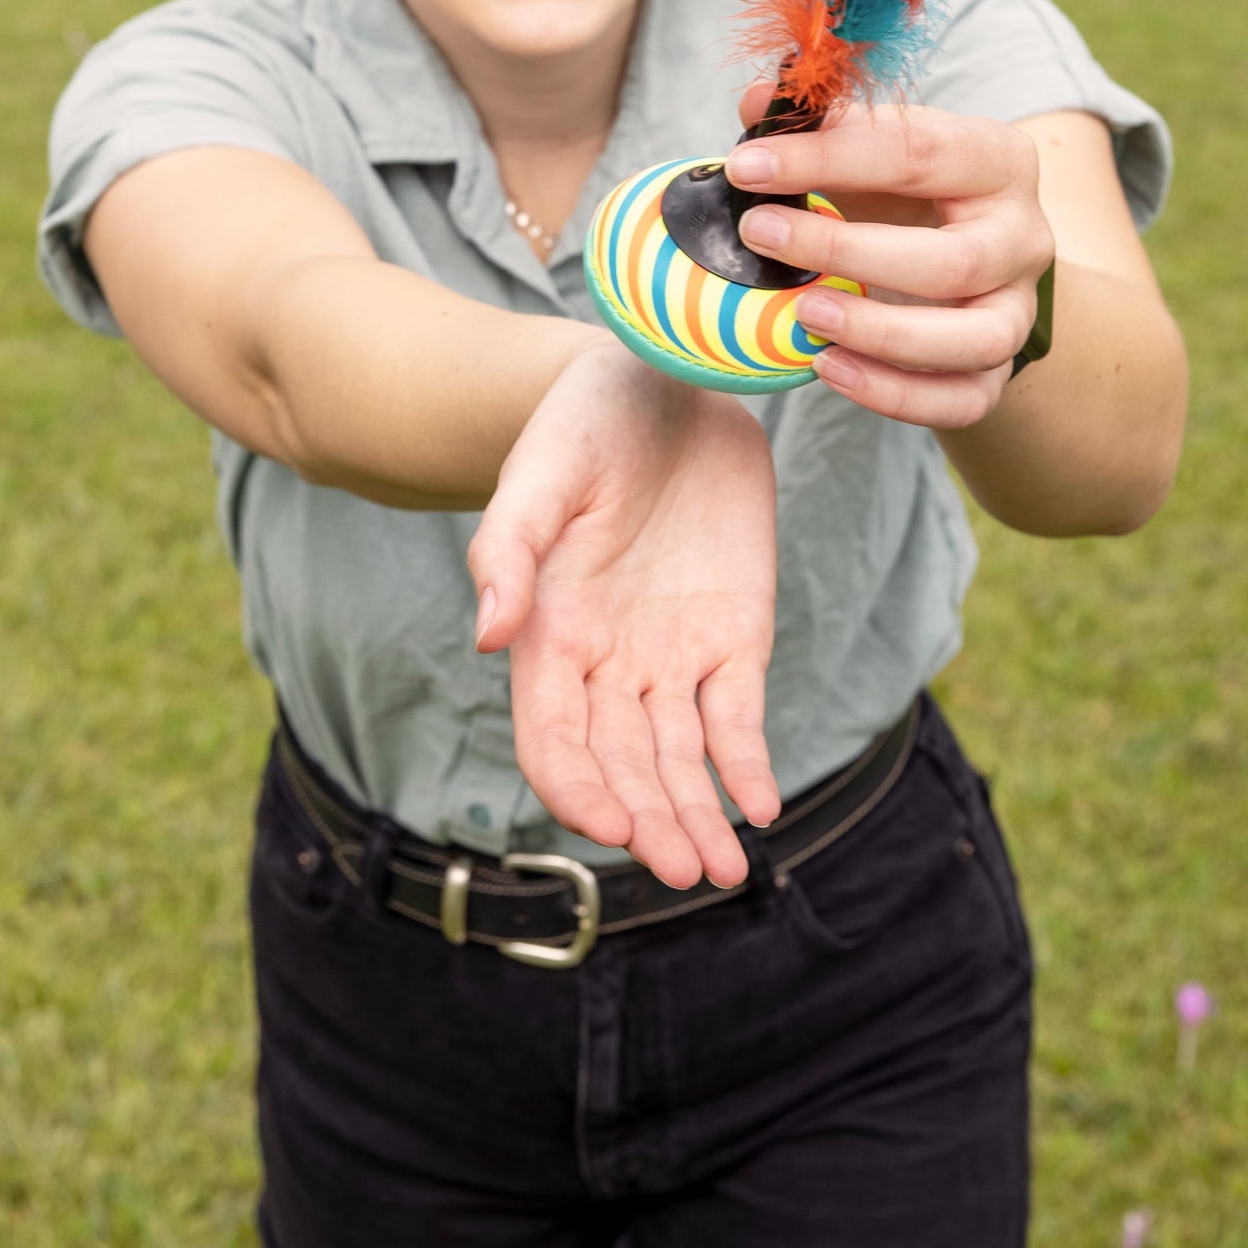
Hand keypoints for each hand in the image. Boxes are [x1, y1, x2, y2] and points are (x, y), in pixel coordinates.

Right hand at [468, 341, 779, 888]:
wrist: (671, 373)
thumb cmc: (587, 419)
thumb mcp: (543, 471)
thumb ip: (509, 549)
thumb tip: (485, 637)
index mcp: (550, 633)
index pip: (553, 740)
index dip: (577, 789)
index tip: (611, 825)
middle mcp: (607, 661)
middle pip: (622, 766)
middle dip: (651, 824)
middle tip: (688, 872)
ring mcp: (673, 654)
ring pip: (681, 760)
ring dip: (697, 818)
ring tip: (725, 874)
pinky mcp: (735, 636)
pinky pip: (739, 719)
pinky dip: (747, 767)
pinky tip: (762, 807)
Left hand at [726, 92, 1054, 430]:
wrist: (972, 261)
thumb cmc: (909, 193)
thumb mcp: (874, 148)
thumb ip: (819, 126)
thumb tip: (758, 104)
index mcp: (996, 161)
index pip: (917, 153)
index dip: (827, 156)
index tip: (747, 165)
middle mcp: (1023, 238)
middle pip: (955, 260)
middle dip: (850, 251)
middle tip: (762, 236)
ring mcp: (1017, 311)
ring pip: (975, 340)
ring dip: (883, 334)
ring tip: (803, 315)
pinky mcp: (999, 372)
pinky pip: (962, 400)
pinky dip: (895, 395)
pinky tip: (827, 368)